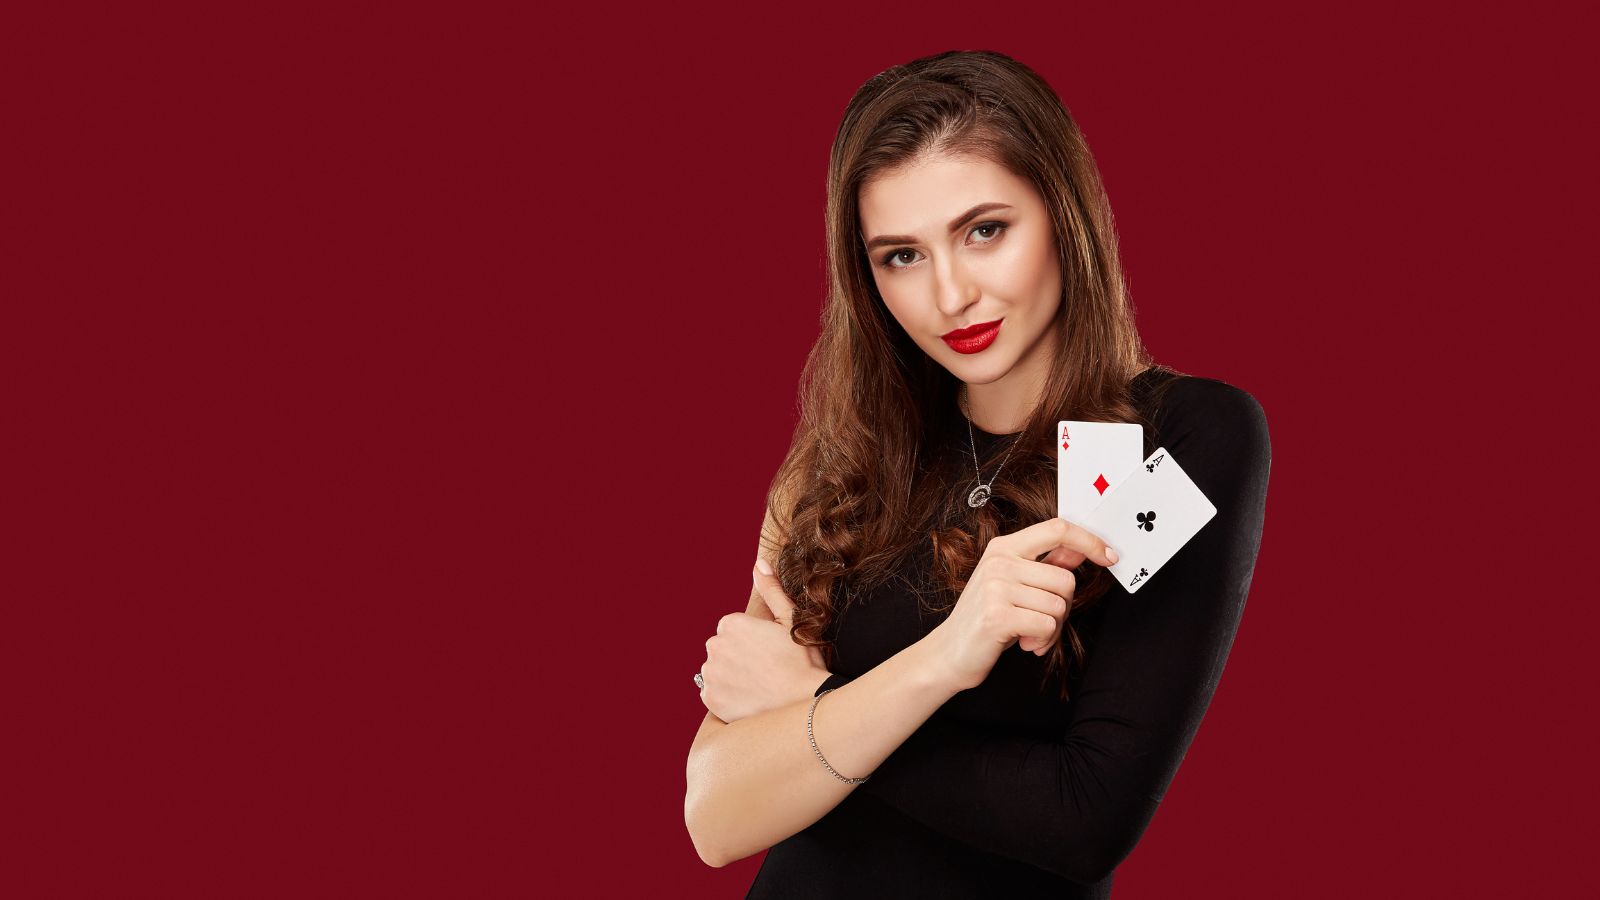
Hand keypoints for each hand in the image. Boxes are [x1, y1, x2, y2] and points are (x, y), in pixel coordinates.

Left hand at [698, 559, 829, 723]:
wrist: (804, 704)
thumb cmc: (802, 660)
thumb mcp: (790, 619)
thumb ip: (770, 590)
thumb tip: (759, 564)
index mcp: (730, 623)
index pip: (733, 630)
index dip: (753, 642)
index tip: (769, 653)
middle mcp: (714, 646)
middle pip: (723, 650)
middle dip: (738, 658)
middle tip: (766, 670)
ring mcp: (710, 674)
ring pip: (717, 672)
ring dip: (731, 677)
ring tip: (759, 686)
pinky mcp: (710, 700)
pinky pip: (714, 695)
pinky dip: (727, 698)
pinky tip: (750, 699)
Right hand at [923, 518, 1118, 692]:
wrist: (949, 653)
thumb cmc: (986, 618)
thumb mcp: (1013, 584)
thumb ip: (1045, 565)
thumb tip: (1080, 548)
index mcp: (1003, 547)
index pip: (1057, 529)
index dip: (1090, 540)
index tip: (1110, 556)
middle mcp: (999, 561)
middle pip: (1066, 578)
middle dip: (1064, 607)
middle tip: (1042, 620)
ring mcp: (996, 587)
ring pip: (1058, 605)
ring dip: (1052, 629)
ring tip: (1029, 634)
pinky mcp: (997, 615)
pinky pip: (1046, 626)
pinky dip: (1042, 641)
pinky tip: (1024, 643)